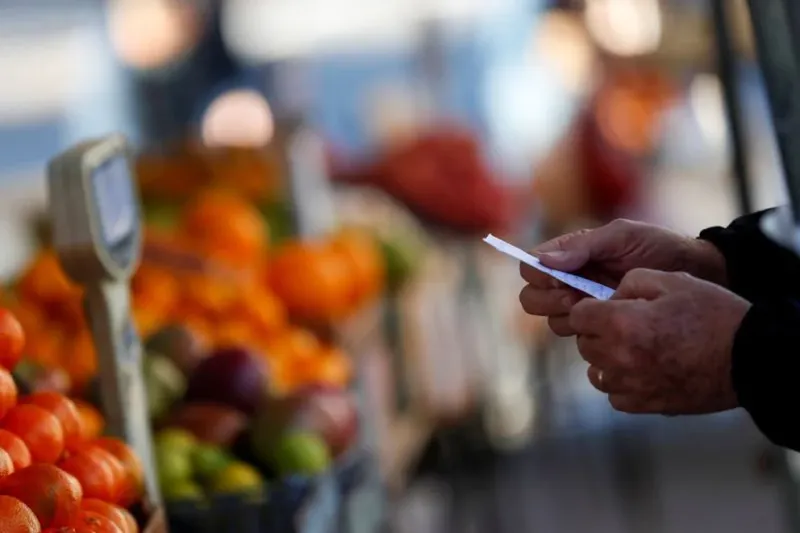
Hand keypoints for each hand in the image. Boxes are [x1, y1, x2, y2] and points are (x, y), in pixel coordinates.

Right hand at [519, 219, 725, 336]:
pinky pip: (578, 337)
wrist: (700, 277)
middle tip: (576, 298)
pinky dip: (587, 333)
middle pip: (532, 297)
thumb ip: (585, 246)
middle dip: (549, 300)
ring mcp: (584, 307)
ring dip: (568, 318)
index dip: (538, 274)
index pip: (531, 266)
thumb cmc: (662, 249)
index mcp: (571, 254)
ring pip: (552, 321)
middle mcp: (571, 281)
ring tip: (598, 310)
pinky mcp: (601, 329)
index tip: (562, 278)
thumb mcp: (624, 237)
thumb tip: (545, 261)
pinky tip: (611, 325)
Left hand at [568, 269, 750, 414]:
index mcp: (621, 323)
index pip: (577, 315)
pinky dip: (621, 383)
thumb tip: (610, 298)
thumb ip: (630, 283)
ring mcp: (631, 385)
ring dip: (607, 358)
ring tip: (634, 347)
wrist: (750, 357)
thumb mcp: (672, 280)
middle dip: (598, 331)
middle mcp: (619, 357)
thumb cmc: (713, 314)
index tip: (604, 306)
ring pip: (596, 372)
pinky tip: (642, 369)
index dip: (589, 307)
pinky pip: (615, 395)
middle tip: (624, 324)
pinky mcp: (646, 405)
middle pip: (585, 343)